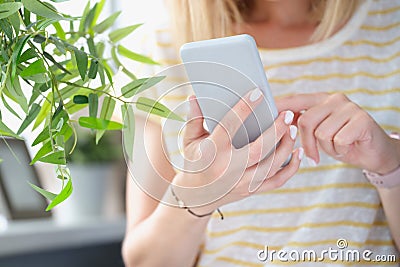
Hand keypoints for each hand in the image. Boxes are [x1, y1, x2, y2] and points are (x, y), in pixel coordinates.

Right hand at [172, 89, 302, 211]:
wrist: (195, 196)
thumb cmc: (194, 162)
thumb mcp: (189, 140)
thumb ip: (194, 118)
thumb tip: (195, 97)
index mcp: (212, 151)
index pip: (230, 125)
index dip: (244, 108)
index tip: (258, 94)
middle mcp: (229, 168)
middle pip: (259, 149)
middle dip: (277, 130)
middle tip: (288, 114)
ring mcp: (241, 182)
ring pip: (271, 166)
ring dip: (286, 147)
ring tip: (293, 129)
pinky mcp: (251, 190)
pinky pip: (276, 181)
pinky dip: (291, 168)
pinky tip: (298, 152)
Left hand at [276, 93, 399, 174]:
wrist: (373, 153)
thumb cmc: (341, 142)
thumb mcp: (318, 133)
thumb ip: (302, 124)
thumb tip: (279, 124)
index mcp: (320, 100)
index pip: (295, 100)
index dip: (280, 106)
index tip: (266, 112)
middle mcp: (334, 99)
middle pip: (306, 120)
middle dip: (307, 143)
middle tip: (313, 156)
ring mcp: (349, 107)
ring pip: (322, 133)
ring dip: (327, 148)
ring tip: (338, 146)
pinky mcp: (362, 119)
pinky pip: (338, 140)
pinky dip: (340, 151)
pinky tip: (348, 147)